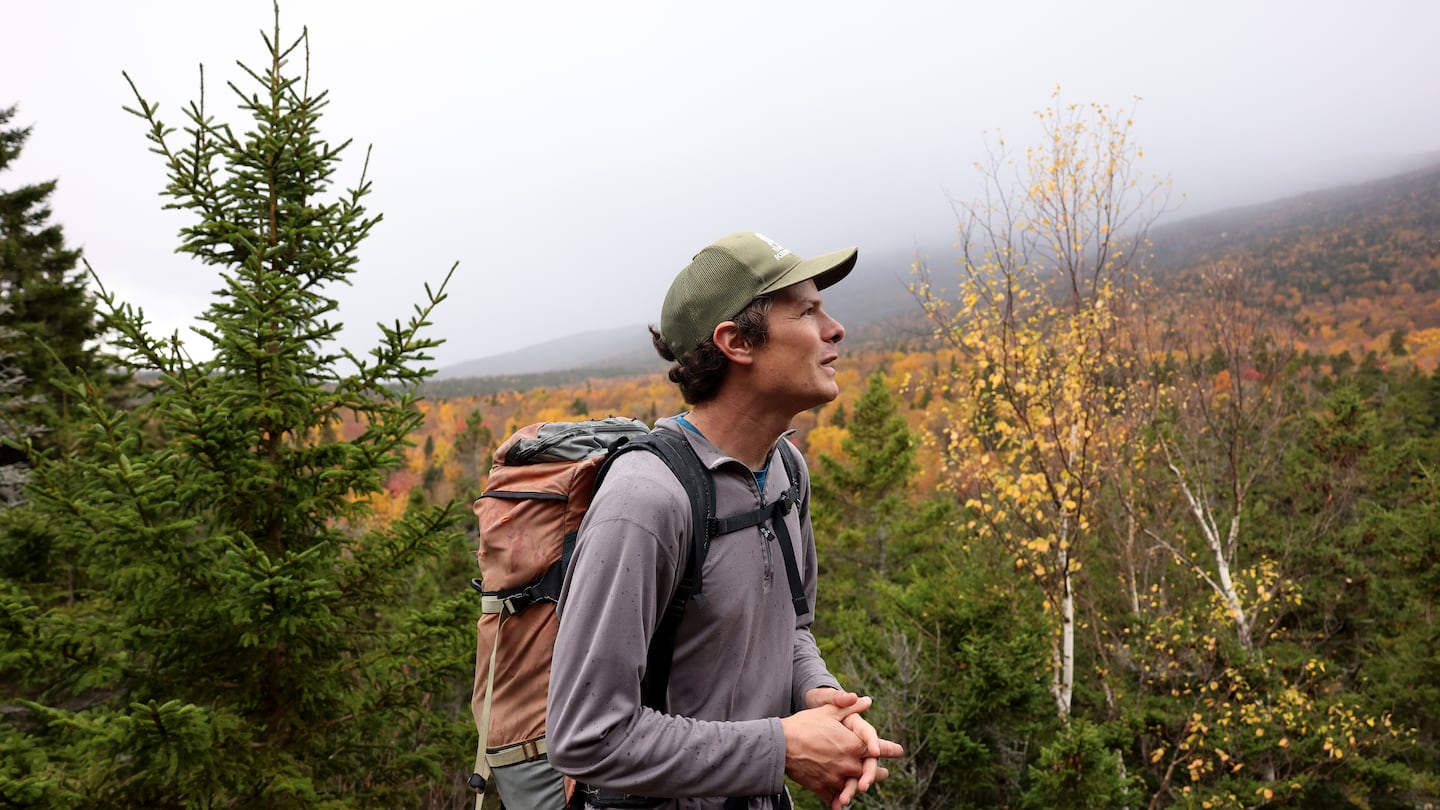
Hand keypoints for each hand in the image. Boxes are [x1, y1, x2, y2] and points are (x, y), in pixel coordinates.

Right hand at [790, 689, 903, 809]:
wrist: (780, 743)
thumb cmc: (804, 724)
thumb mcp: (828, 711)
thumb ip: (849, 707)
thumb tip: (867, 700)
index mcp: (853, 744)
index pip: (876, 749)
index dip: (888, 749)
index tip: (899, 751)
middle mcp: (848, 763)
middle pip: (868, 772)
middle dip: (876, 774)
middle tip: (885, 775)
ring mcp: (835, 777)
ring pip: (852, 787)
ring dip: (858, 788)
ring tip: (863, 788)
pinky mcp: (821, 787)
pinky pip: (833, 797)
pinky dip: (837, 799)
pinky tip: (840, 802)